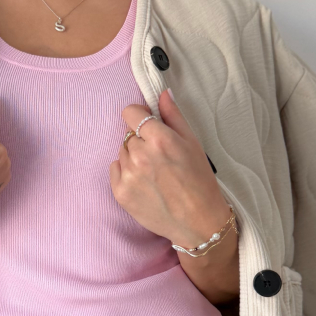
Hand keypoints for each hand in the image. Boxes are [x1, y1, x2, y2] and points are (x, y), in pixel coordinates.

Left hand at [109, 88, 238, 302]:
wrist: (198, 222)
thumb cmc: (200, 182)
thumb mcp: (192, 143)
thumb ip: (173, 116)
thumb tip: (162, 94)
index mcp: (159, 139)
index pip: (131, 112)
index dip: (140, 116)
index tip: (148, 124)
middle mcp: (140, 155)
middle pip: (128, 134)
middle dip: (141, 140)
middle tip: (160, 158)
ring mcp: (128, 175)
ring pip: (122, 152)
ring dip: (134, 158)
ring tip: (155, 174)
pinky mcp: (120, 192)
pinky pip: (115, 170)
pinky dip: (126, 174)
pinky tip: (145, 183)